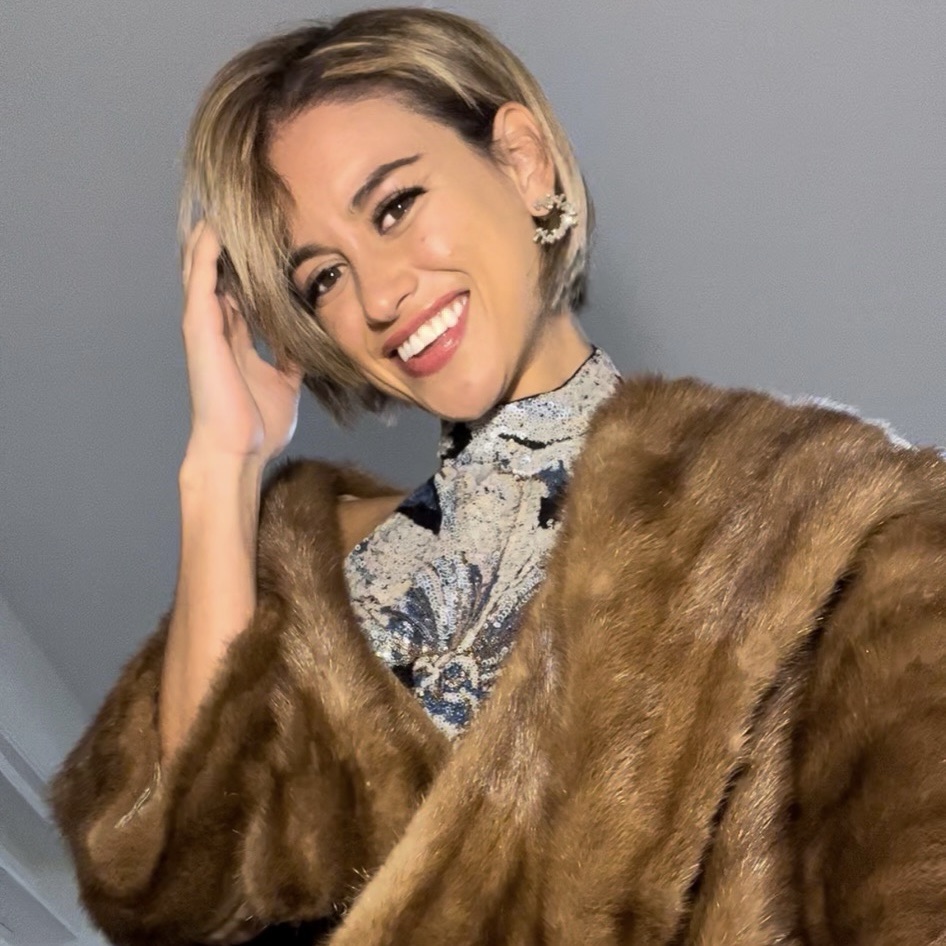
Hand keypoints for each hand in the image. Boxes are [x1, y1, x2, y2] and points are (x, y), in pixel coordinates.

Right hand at [180, 222, 302, 466]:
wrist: (239, 451)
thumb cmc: (257, 424)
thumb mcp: (284, 382)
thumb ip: (289, 357)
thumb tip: (305, 343)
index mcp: (235, 337)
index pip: (239, 288)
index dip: (250, 263)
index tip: (269, 234)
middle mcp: (217, 326)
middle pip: (218, 271)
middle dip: (230, 242)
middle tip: (245, 206)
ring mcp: (205, 325)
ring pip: (203, 269)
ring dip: (212, 238)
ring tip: (223, 203)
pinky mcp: (199, 328)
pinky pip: (200, 281)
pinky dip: (206, 254)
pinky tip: (215, 227)